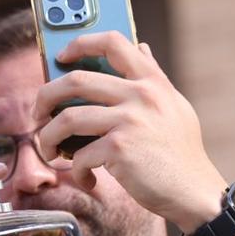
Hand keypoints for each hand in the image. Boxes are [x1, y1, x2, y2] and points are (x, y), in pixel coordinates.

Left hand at [30, 34, 228, 235]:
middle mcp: (141, 95)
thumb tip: (142, 48)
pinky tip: (87, 178)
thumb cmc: (181, 153)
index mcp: (153, 81)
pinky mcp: (120, 150)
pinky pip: (79, 155)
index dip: (80, 44)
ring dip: (48, 137)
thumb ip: (154, 78)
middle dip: (45, 96)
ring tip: (49, 149)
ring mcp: (130, 121)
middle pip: (75, 80)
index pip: (113, 43)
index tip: (61, 57)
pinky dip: (76, 170)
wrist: (195, 192)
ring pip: (67, 118)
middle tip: (39, 113)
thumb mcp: (174, 106)